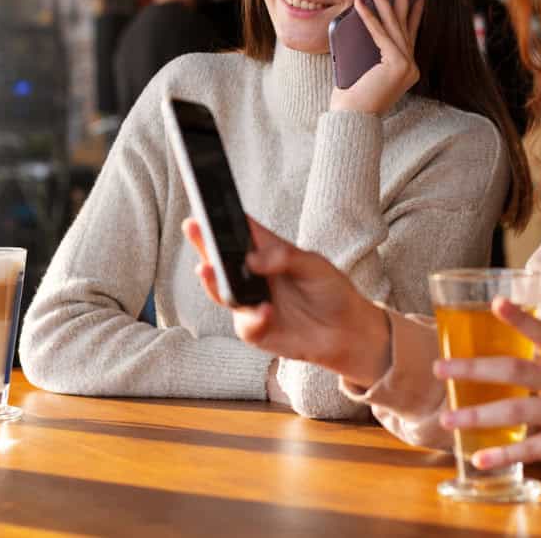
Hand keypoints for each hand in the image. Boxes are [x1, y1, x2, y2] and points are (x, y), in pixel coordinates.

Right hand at [184, 216, 391, 387]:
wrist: (348, 332)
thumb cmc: (332, 291)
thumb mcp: (315, 265)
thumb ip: (285, 258)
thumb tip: (252, 259)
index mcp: (269, 253)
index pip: (242, 231)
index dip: (223, 219)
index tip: (206, 207)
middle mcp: (255, 276)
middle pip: (222, 259)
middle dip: (204, 243)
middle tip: (192, 227)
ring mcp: (252, 303)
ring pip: (222, 291)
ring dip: (212, 281)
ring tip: (206, 270)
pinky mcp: (257, 330)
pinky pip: (245, 324)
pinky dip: (253, 318)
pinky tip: (265, 312)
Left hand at [330, 0, 426, 115]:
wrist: (351, 121)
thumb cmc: (352, 99)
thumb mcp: (364, 69)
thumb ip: (370, 50)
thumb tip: (364, 23)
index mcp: (406, 70)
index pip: (410, 34)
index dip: (414, 12)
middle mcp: (411, 67)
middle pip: (406, 23)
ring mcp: (407, 66)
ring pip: (394, 24)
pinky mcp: (397, 65)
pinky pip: (380, 34)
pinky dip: (368, 16)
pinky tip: (360, 1)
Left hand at [434, 298, 540, 471]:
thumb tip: (529, 362)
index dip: (519, 318)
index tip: (494, 302)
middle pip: (514, 370)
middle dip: (473, 369)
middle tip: (441, 368)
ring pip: (515, 410)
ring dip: (477, 414)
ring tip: (448, 419)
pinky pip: (532, 448)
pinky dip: (504, 453)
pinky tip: (480, 458)